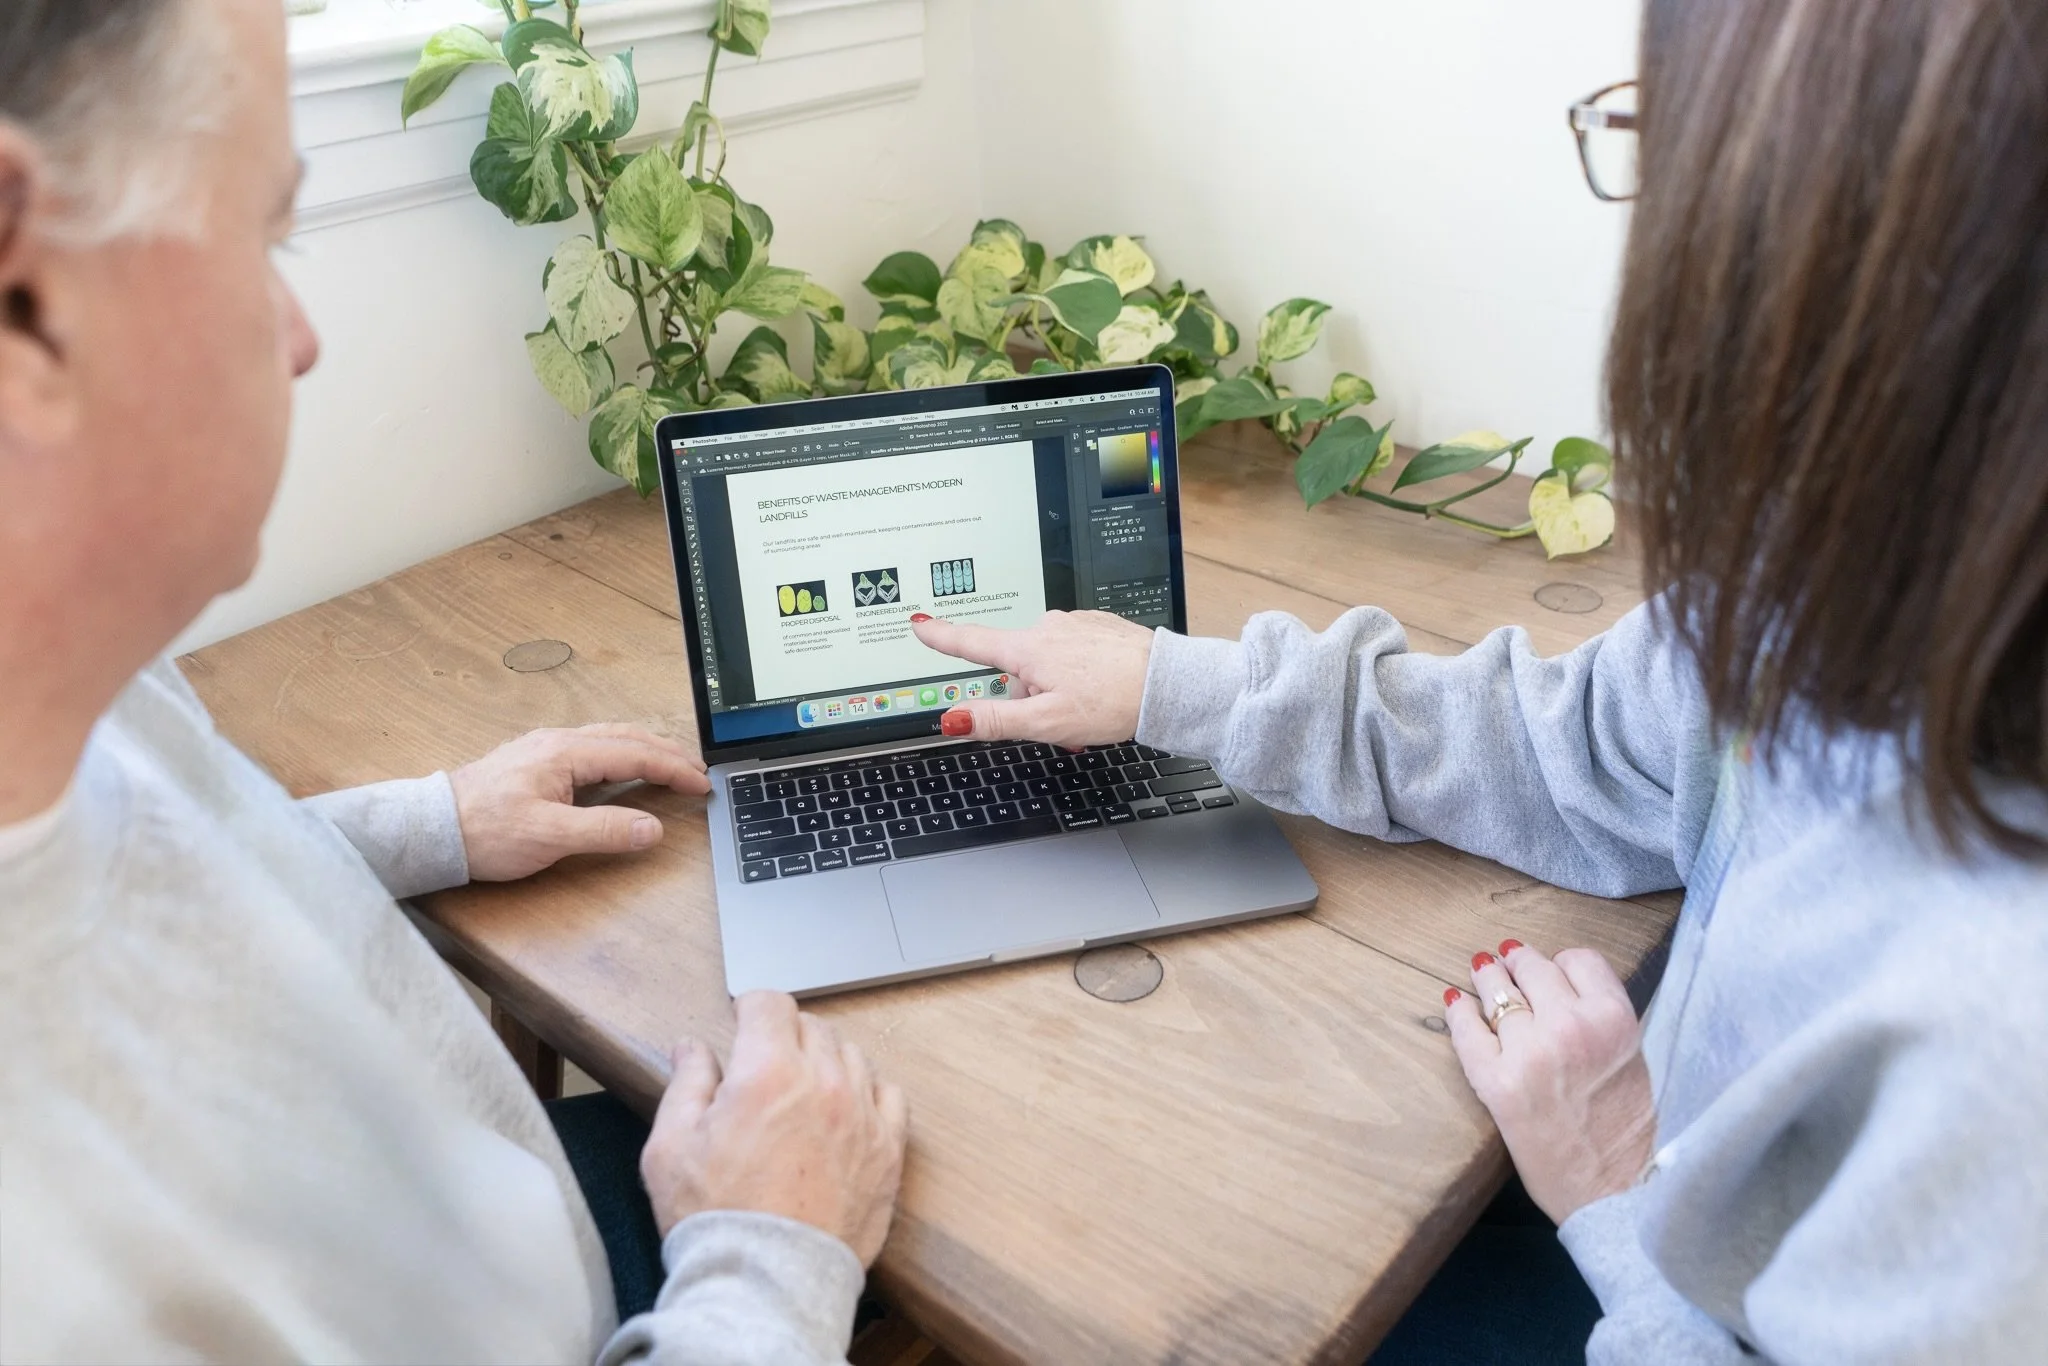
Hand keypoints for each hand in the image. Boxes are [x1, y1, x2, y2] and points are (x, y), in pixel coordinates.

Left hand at [449, 723, 709, 881]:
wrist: (432, 829)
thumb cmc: (484, 832)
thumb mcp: (549, 837)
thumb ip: (604, 830)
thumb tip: (652, 828)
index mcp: (565, 753)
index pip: (635, 754)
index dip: (674, 768)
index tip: (701, 783)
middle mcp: (558, 742)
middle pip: (627, 736)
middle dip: (667, 752)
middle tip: (697, 772)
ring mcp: (544, 747)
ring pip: (608, 737)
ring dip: (645, 748)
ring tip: (669, 764)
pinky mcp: (534, 760)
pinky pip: (591, 746)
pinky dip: (621, 752)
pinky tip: (621, 765)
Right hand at [640, 991, 908, 1265]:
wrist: (766, 1283)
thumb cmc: (714, 1219)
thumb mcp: (670, 1147)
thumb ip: (685, 1084)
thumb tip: (692, 1047)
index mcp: (768, 1072)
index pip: (771, 1003)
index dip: (751, 1008)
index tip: (742, 1023)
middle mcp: (823, 1083)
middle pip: (812, 1026)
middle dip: (784, 1036)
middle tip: (764, 1066)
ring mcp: (862, 1115)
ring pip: (851, 1055)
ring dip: (825, 1062)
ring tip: (801, 1093)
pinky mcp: (888, 1150)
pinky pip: (888, 1095)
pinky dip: (866, 1092)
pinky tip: (844, 1111)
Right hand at [909, 609, 1153, 746]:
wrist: (1167, 684)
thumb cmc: (1112, 701)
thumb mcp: (1046, 721)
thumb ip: (995, 720)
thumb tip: (953, 718)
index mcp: (1028, 649)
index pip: (971, 643)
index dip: (941, 638)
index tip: (920, 626)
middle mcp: (1048, 628)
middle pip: (1017, 668)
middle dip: (1030, 697)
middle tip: (1060, 722)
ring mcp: (1075, 625)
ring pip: (1048, 665)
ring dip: (1058, 690)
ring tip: (1088, 711)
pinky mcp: (1098, 628)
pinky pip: (1074, 656)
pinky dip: (1080, 677)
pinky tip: (1101, 692)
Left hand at [1444, 939, 1655, 1223]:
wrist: (1615, 1192)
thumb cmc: (1628, 1131)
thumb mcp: (1632, 1057)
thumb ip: (1600, 1018)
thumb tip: (1557, 985)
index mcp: (1614, 1019)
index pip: (1579, 960)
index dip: (1562, 964)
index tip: (1552, 970)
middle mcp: (1571, 1026)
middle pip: (1533, 968)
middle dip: (1521, 965)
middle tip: (1509, 963)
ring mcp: (1530, 1053)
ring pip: (1497, 992)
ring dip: (1488, 979)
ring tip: (1483, 972)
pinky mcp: (1497, 1083)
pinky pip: (1467, 1032)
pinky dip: (1459, 1014)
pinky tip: (1455, 1004)